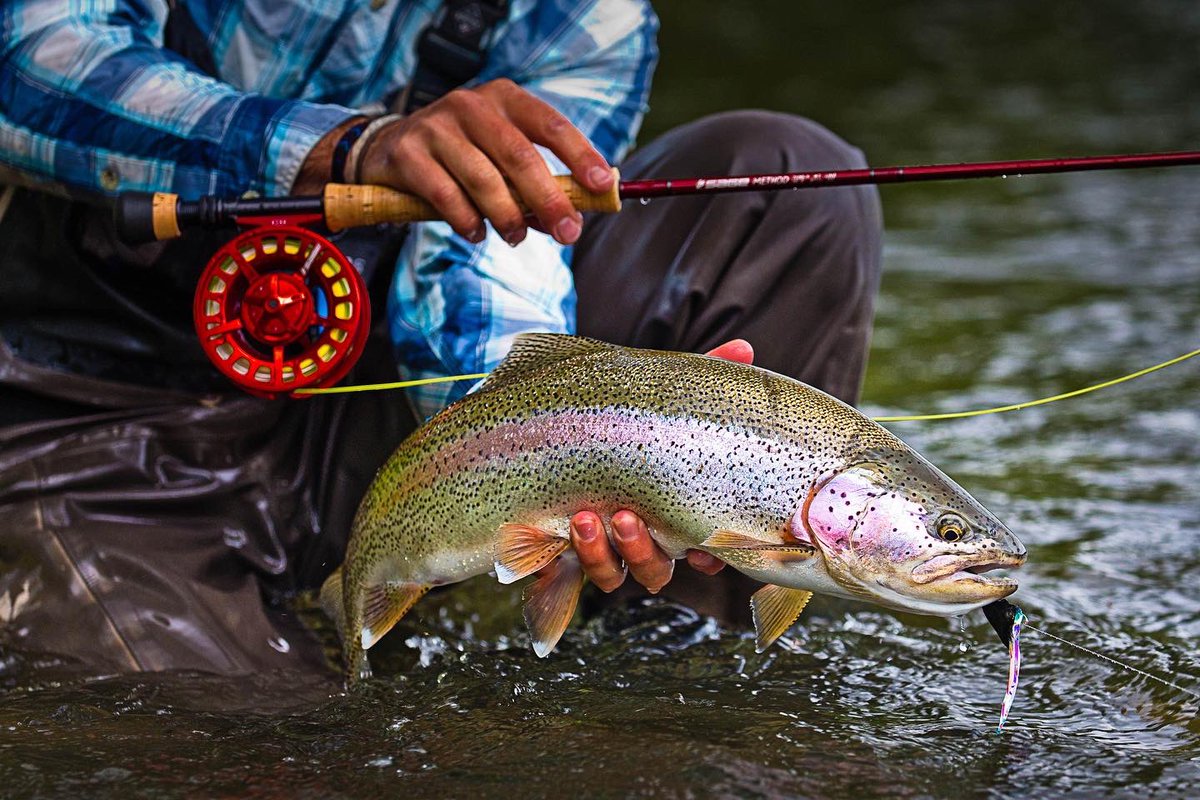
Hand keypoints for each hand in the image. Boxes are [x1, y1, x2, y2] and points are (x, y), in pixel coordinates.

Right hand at [358, 79, 612, 246]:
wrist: (387, 149)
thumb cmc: (461, 157)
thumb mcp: (499, 157)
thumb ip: (533, 183)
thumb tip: (573, 219)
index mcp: (504, 99)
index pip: (550, 124)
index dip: (579, 154)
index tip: (602, 184)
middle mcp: (470, 105)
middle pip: (519, 155)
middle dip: (549, 199)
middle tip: (568, 232)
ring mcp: (436, 127)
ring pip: (483, 179)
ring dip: (507, 217)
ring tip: (516, 237)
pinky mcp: (407, 154)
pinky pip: (445, 195)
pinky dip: (466, 221)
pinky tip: (476, 234)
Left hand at [568, 339, 755, 592]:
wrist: (540, 425)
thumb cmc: (617, 416)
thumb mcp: (656, 395)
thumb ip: (702, 376)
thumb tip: (744, 350)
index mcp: (670, 513)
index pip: (700, 550)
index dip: (707, 559)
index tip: (704, 553)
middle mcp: (637, 539)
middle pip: (654, 568)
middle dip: (642, 551)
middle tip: (626, 517)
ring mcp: (597, 548)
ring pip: (610, 573)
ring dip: (600, 553)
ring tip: (585, 517)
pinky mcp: (555, 550)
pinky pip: (560, 570)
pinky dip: (557, 558)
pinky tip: (551, 528)